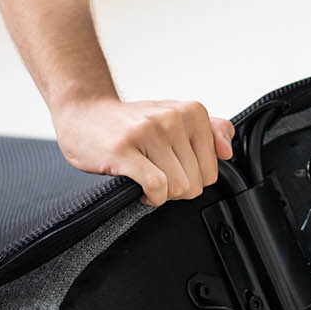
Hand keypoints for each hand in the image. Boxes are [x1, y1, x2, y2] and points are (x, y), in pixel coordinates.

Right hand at [52, 97, 234, 206]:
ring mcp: (148, 132)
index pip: (212, 169)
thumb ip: (210, 130)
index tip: (173, 170)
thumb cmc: (129, 123)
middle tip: (156, 175)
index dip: (192, 179)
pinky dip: (151, 198)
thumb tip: (227, 151)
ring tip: (146, 180)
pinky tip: (140, 190)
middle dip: (177, 189)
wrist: (83, 114)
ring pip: (178, 187)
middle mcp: (173, 118)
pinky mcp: (125, 150)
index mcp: (191, 111)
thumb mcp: (174, 117)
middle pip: (196, 182)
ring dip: (162, 195)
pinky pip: (157, 187)